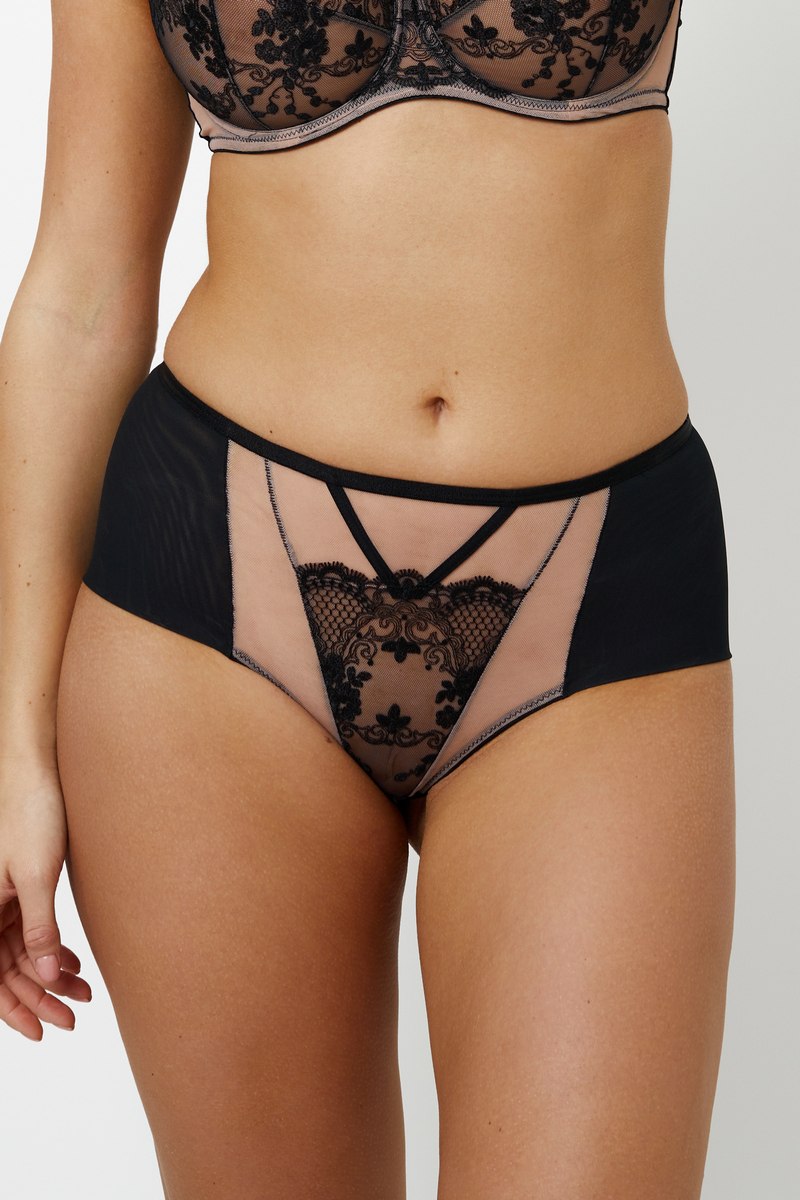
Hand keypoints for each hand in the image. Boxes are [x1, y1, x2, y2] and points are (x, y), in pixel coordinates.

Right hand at [0, 760, 91, 1039]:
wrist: (37, 772)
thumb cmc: (30, 814)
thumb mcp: (37, 875)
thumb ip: (40, 928)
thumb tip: (45, 976)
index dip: (15, 1010)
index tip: (44, 1031)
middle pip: (7, 971)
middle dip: (39, 997)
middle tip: (74, 1017)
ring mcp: (0, 900)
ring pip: (21, 953)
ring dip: (49, 975)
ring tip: (83, 993)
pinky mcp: (18, 887)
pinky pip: (29, 930)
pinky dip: (50, 949)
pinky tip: (73, 963)